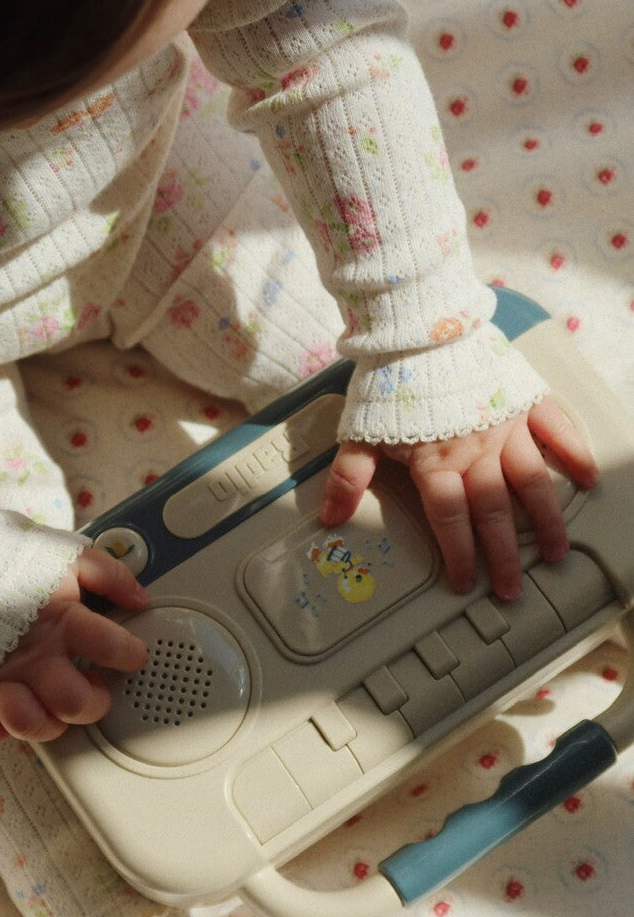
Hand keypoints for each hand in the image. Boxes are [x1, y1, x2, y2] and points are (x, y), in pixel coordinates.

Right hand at [0, 546, 148, 743]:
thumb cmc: (7, 557)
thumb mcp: (66, 553)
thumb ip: (110, 575)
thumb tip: (140, 599)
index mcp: (61, 620)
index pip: (111, 647)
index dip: (130, 654)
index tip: (133, 653)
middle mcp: (31, 654)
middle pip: (74, 703)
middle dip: (95, 701)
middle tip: (94, 686)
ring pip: (31, 724)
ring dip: (50, 721)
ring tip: (55, 705)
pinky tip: (13, 709)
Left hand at [319, 397, 598, 601]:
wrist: (421, 325)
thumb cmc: (391, 379)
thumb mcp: (360, 431)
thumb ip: (349, 477)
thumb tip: (330, 518)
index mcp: (436, 461)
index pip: (449, 518)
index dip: (459, 554)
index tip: (466, 583)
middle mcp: (476, 450)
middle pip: (492, 512)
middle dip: (503, 556)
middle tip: (512, 591)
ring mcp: (505, 426)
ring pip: (530, 482)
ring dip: (544, 519)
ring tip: (554, 551)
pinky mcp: (524, 400)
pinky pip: (556, 429)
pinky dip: (572, 453)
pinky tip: (586, 479)